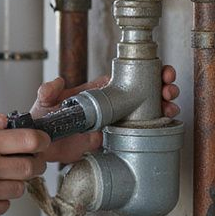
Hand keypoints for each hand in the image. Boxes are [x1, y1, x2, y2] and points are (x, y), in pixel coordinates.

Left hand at [28, 65, 181, 162]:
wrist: (44, 144)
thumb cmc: (44, 117)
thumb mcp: (44, 99)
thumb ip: (49, 90)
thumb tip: (58, 82)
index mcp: (99, 90)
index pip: (127, 76)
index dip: (146, 71)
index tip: (160, 71)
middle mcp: (111, 103)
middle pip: (143, 90)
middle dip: (162, 86)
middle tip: (169, 88)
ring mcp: (116, 121)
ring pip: (147, 110)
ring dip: (163, 105)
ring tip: (170, 106)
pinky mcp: (116, 139)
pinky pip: (140, 133)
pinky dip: (156, 128)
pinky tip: (165, 125)